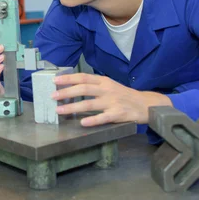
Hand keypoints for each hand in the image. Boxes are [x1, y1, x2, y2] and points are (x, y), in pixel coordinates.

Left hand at [51, 73, 171, 125]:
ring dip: (72, 107)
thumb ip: (94, 85)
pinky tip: (82, 122)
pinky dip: (92, 120)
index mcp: (104, 81)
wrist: (146, 104)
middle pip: (84, 89)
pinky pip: (103, 117)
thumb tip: (71, 86)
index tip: (54, 80)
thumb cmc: (123, 95)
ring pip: (89, 104)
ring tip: (59, 110)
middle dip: (66, 92)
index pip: (83, 77)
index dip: (68, 78)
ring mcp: (112, 102)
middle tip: (52, 96)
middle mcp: (107, 90)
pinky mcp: (118, 114)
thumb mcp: (109, 85)